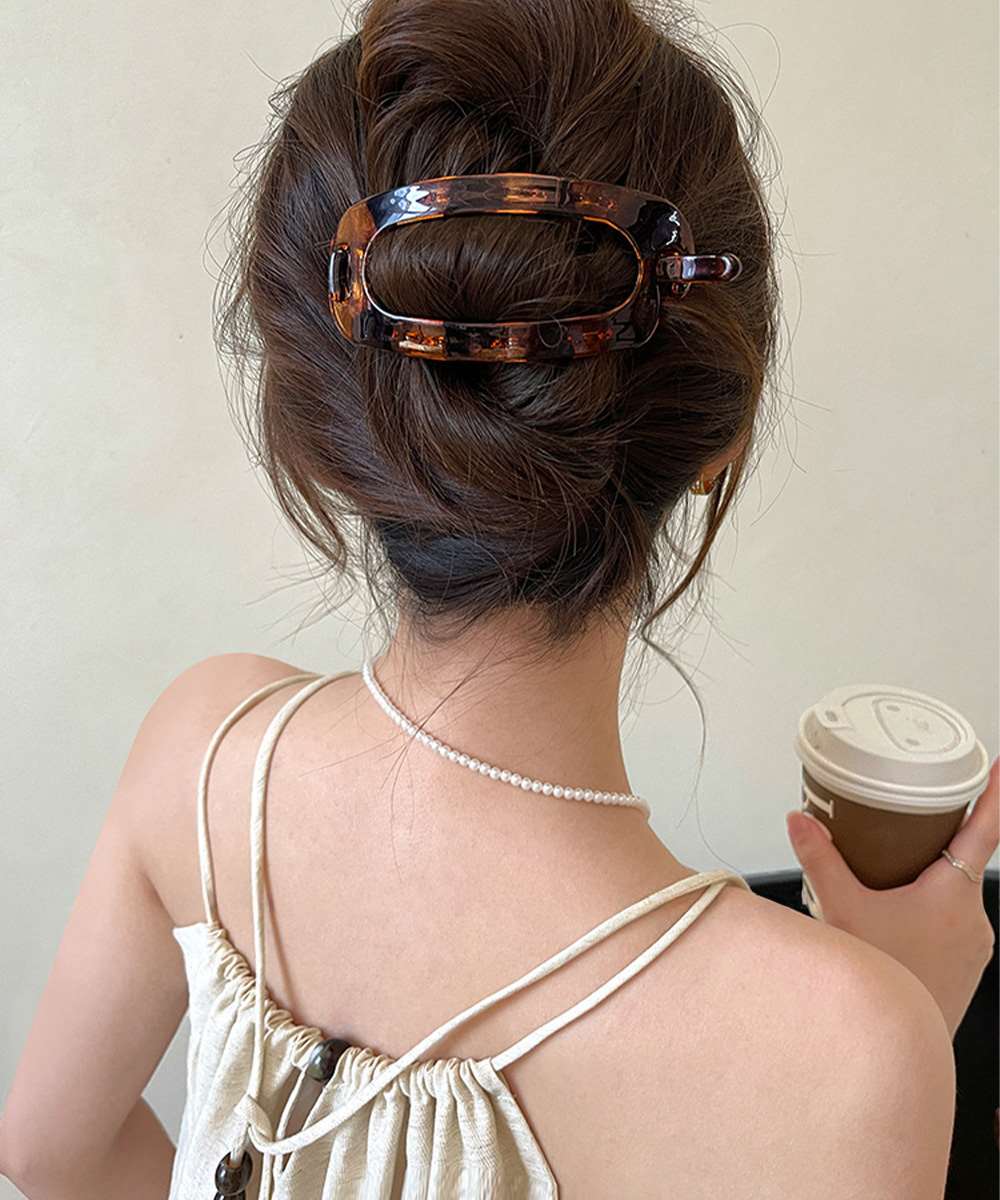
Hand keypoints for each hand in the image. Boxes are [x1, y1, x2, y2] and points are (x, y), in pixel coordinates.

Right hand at [786, 757, 998, 1037]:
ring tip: (894, 877)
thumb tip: (800, 820)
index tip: (996, 766)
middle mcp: (975, 916)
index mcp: (953, 892)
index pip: (985, 830)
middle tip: (913, 819)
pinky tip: (901, 916)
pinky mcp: (969, 964)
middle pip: (964, 859)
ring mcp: (977, 944)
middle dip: (939, 838)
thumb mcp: (841, 909)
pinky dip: (933, 908)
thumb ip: (819, 859)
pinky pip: (956, 921)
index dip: (995, 794)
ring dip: (932, 879)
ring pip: (958, 892)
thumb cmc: (879, 978)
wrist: (897, 1043)